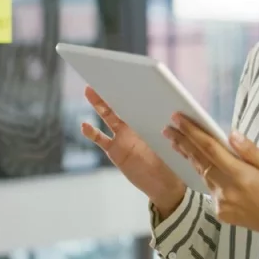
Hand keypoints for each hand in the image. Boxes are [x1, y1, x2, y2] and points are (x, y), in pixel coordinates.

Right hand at [80, 86, 185, 216]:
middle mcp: (135, 125)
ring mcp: (123, 137)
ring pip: (108, 117)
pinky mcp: (116, 151)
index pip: (140, 100)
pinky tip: (84, 125)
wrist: (165, 184)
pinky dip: (92, 133)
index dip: (133, 88)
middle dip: (112, 90)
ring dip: (99, 104)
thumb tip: (172, 114)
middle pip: (121, 104)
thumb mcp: (174, 143)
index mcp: (150, 120)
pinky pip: (101, 139)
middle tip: (101, 75)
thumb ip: (167, 130)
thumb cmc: (174, 162)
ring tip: (89, 90)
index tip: (127, 74)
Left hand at [163, 113, 258, 245]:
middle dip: (183, 142)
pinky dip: (204, 173)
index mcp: (241, 176)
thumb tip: (230, 134)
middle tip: (168, 128)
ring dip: (190, 157)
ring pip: (202, 175)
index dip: (192, 132)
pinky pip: (210, 189)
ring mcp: (222, 204)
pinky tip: (198, 163)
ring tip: (177, 141)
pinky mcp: (222, 213)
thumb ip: (250, 152)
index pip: (210, 149)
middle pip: (200, 161)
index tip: (178, 118)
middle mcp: (227, 191)